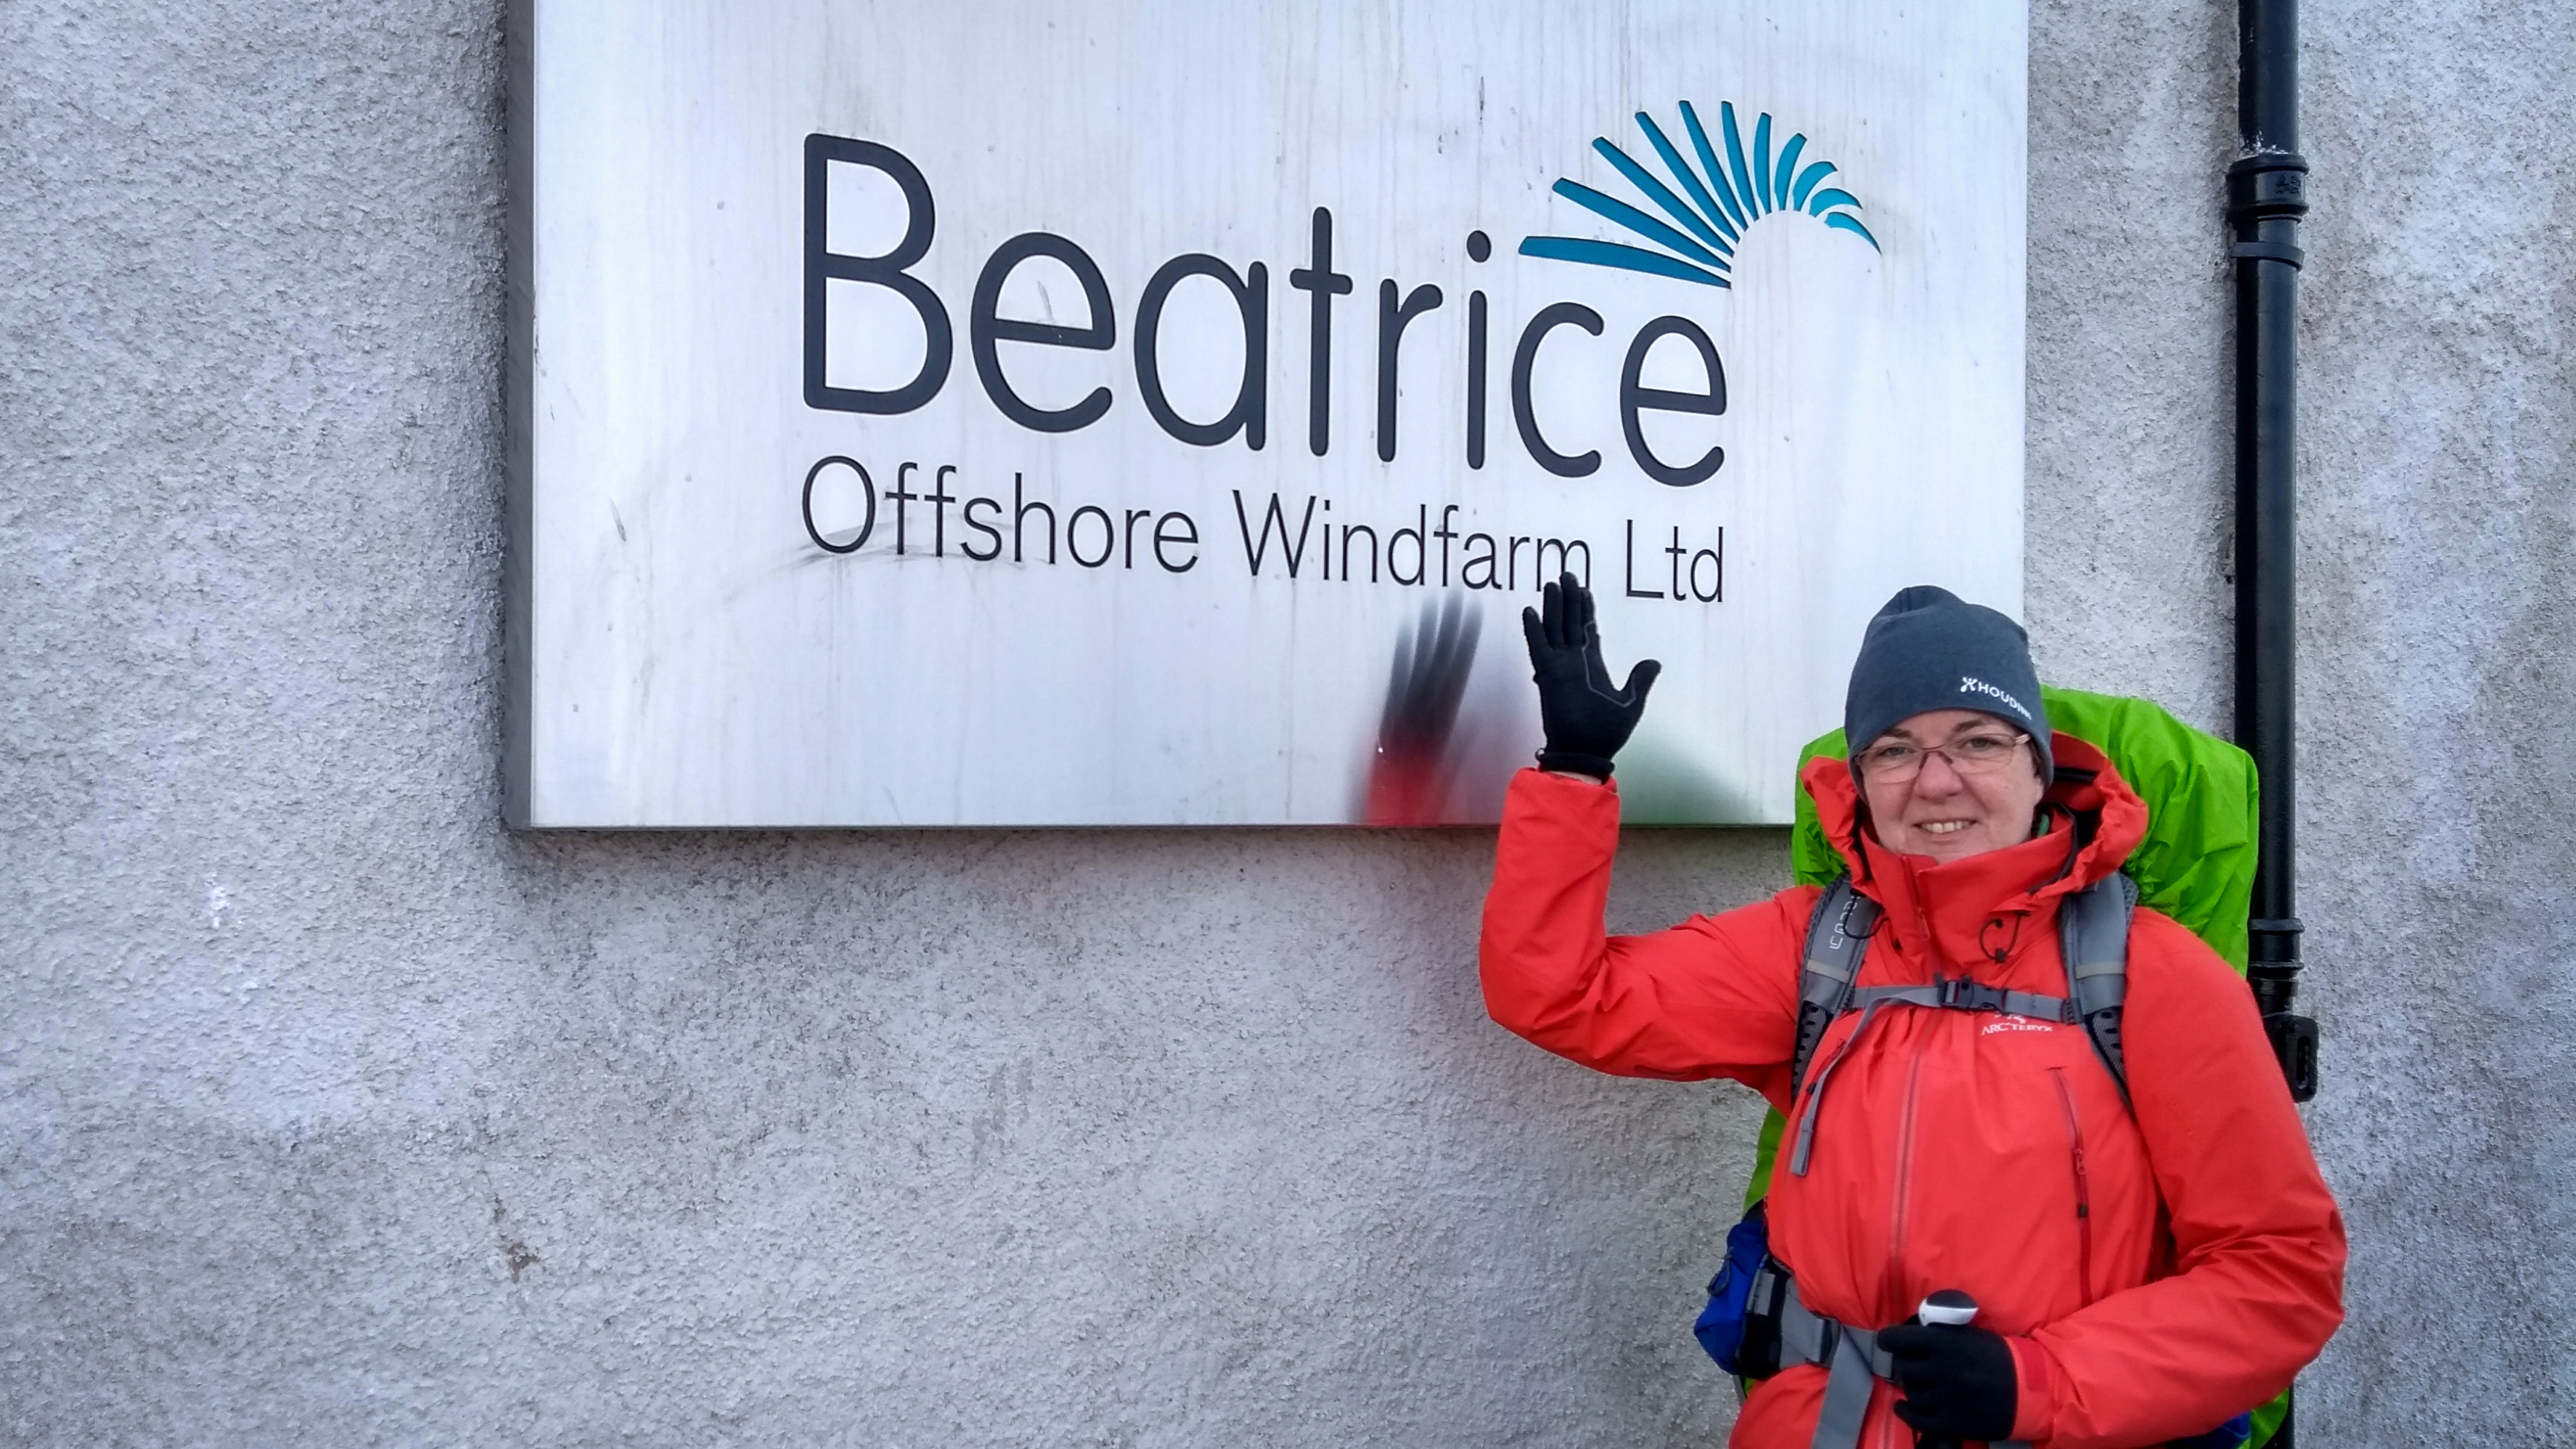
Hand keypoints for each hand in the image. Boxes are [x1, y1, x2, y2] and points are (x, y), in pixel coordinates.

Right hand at [1519, 573, 1659, 779]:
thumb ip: (1640, 680)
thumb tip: (1654, 661)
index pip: (1587, 629)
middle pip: (1569, 622)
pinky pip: (1538, 648)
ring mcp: (1559, 667)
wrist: (1586, 753)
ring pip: (1554, 629)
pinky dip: (1534, 629)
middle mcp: (1574, 662)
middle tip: (1567, 575)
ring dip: (1552, 607)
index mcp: (1592, 665)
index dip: (1585, 609)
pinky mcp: (1547, 675)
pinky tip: (1531, 611)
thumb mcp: (1631, 703)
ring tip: (1552, 584)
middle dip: (1568, 599)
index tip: (1583, 590)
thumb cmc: (1606, 733)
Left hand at [1879, 1322, 2017, 1441]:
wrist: (2031, 1392)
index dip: (1889, 1339)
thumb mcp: (1970, 1334)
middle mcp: (1944, 1371)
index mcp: (1947, 1343)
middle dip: (1904, 1364)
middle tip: (1912, 1364)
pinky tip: (1905, 1406)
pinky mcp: (1953, 1424)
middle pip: (1903, 1367)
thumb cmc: (1998, 1357)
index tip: (1887, 1341)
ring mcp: (1947, 1400)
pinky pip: (1917, 1420)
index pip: (1900, 1339)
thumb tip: (1911, 1331)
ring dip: (1912, 1388)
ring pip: (1911, 1393)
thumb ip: (1941, 1332)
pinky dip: (1906, 1412)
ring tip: (1920, 1384)